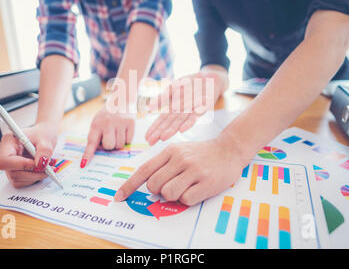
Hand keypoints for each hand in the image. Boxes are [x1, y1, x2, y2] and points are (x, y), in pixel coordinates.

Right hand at [0, 122, 57, 187]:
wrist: (43, 137)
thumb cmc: (42, 135)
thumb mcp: (46, 139)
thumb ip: (44, 151)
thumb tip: (41, 164)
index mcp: (8, 142)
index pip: (5, 160)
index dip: (22, 165)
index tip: (37, 163)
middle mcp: (4, 154)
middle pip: (13, 173)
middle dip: (33, 173)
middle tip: (47, 167)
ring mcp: (8, 165)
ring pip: (17, 180)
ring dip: (35, 176)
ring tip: (46, 166)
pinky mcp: (13, 172)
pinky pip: (21, 182)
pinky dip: (33, 178)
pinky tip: (40, 169)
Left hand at [81, 104, 135, 167]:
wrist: (122, 99)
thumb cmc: (108, 114)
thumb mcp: (98, 121)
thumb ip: (97, 135)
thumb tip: (99, 152)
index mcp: (96, 124)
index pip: (91, 142)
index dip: (88, 154)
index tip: (83, 164)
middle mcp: (107, 123)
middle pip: (108, 146)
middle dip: (110, 145)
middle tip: (111, 137)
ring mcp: (120, 122)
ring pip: (119, 145)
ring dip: (119, 142)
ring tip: (118, 131)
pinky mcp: (130, 123)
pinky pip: (128, 141)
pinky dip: (127, 138)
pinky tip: (124, 129)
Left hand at [115, 131, 250, 205]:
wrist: (229, 149)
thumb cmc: (201, 153)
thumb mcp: (179, 151)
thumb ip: (162, 164)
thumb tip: (146, 183)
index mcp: (170, 151)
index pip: (144, 170)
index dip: (129, 185)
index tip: (119, 196)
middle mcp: (180, 159)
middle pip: (154, 186)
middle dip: (159, 191)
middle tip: (171, 185)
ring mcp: (193, 170)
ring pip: (168, 194)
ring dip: (174, 196)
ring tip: (185, 187)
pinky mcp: (206, 182)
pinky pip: (186, 200)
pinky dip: (188, 199)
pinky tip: (196, 189)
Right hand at [145, 69, 226, 145]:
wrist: (211, 77)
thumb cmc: (192, 83)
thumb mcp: (174, 86)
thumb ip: (163, 96)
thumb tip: (149, 107)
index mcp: (176, 107)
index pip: (163, 119)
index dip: (154, 128)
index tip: (146, 137)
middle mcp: (184, 111)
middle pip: (170, 122)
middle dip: (160, 132)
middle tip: (151, 142)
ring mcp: (194, 109)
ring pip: (181, 121)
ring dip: (172, 129)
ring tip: (162, 137)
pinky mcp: (205, 105)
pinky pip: (197, 114)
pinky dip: (189, 123)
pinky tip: (182, 130)